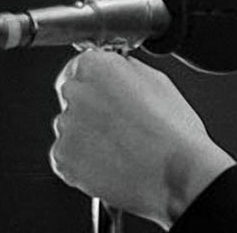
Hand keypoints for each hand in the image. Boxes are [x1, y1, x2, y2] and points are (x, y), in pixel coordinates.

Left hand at [50, 49, 235, 229]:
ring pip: (71, 127)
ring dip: (88, 134)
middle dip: (92, 106)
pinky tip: (113, 160)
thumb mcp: (159, 81)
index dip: (100, 80)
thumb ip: (128, 69)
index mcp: (96, 66)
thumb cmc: (174, 130)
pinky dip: (85, 160)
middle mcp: (75, 93)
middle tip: (121, 120)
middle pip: (74, 94)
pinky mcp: (61, 159)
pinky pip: (68, 155)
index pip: (82, 64)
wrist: (175, 172)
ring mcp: (65, 128)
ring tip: (122, 144)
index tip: (110, 91)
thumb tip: (119, 70)